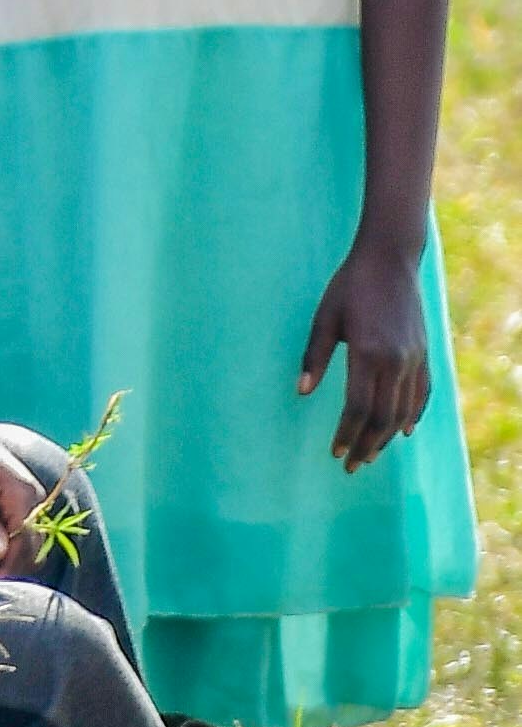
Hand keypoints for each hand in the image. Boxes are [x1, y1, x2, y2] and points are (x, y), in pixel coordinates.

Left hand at [0, 399, 43, 574]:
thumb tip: (1, 555)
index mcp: (23, 492)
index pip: (27, 543)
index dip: (7, 568)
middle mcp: (35, 498)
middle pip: (33, 549)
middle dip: (6, 569)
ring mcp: (29, 501)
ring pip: (27, 546)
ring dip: (4, 563)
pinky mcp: (19, 505)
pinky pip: (19, 536)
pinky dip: (2, 551)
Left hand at [300, 234, 431, 467]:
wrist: (390, 260)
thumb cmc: (350, 286)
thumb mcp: (324, 318)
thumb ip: (314, 356)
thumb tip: (302, 392)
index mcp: (368, 353)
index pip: (357, 408)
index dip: (346, 434)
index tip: (334, 452)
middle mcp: (396, 361)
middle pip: (382, 417)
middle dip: (366, 445)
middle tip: (351, 466)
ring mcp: (414, 359)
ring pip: (404, 411)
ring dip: (386, 437)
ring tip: (370, 455)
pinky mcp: (424, 354)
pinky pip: (422, 393)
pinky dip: (414, 415)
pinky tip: (405, 431)